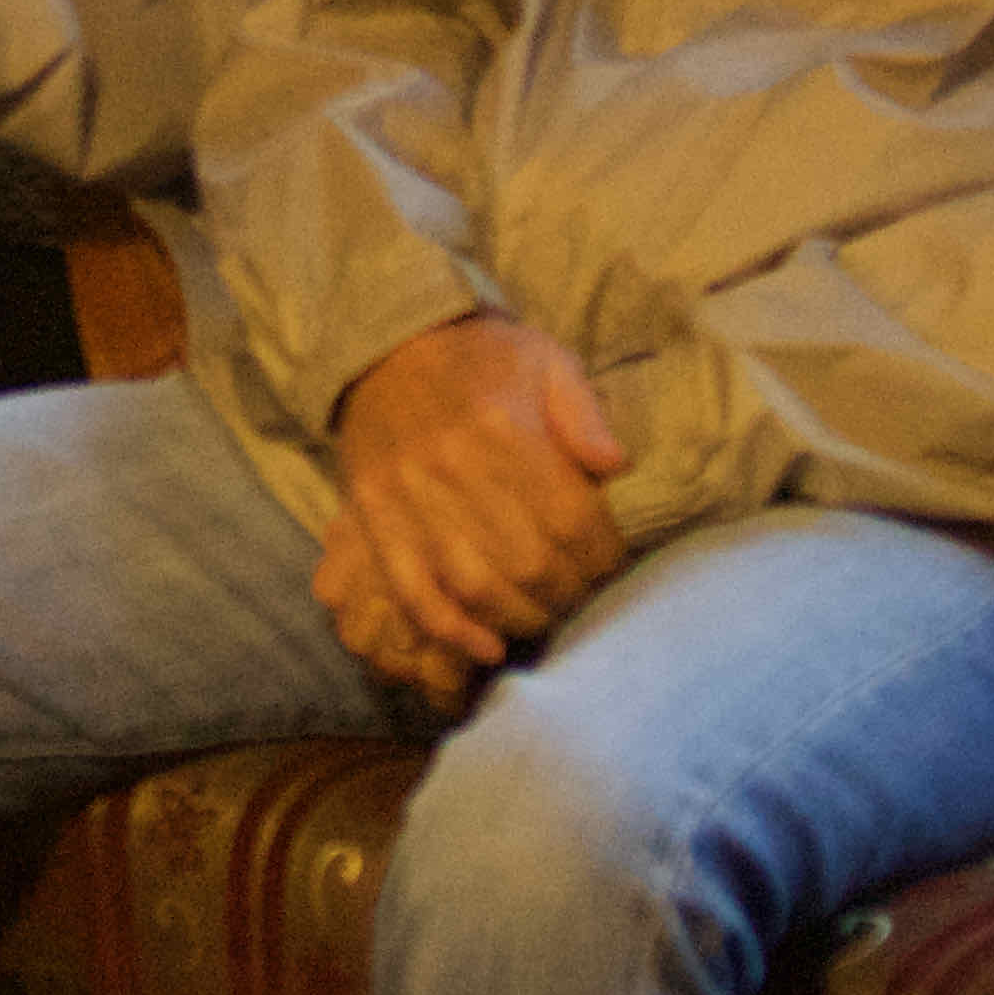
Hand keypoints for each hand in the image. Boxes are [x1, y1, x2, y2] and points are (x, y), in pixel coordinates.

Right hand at [308, 315, 629, 708]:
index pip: (570, 519)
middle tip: (582, 594)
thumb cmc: (481, 360)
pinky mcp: (376, 522)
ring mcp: (409, 501)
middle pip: (528, 563)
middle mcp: (454, 468)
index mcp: (503, 427)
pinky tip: (487, 648)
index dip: (601, 555)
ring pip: (476, 588)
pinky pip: (415, 593)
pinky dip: (452, 631)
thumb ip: (584, 413)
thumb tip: (616, 467)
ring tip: (543, 614)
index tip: (610, 562)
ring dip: (521, 617)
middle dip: (568, 592)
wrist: (387, 346)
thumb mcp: (546, 361)